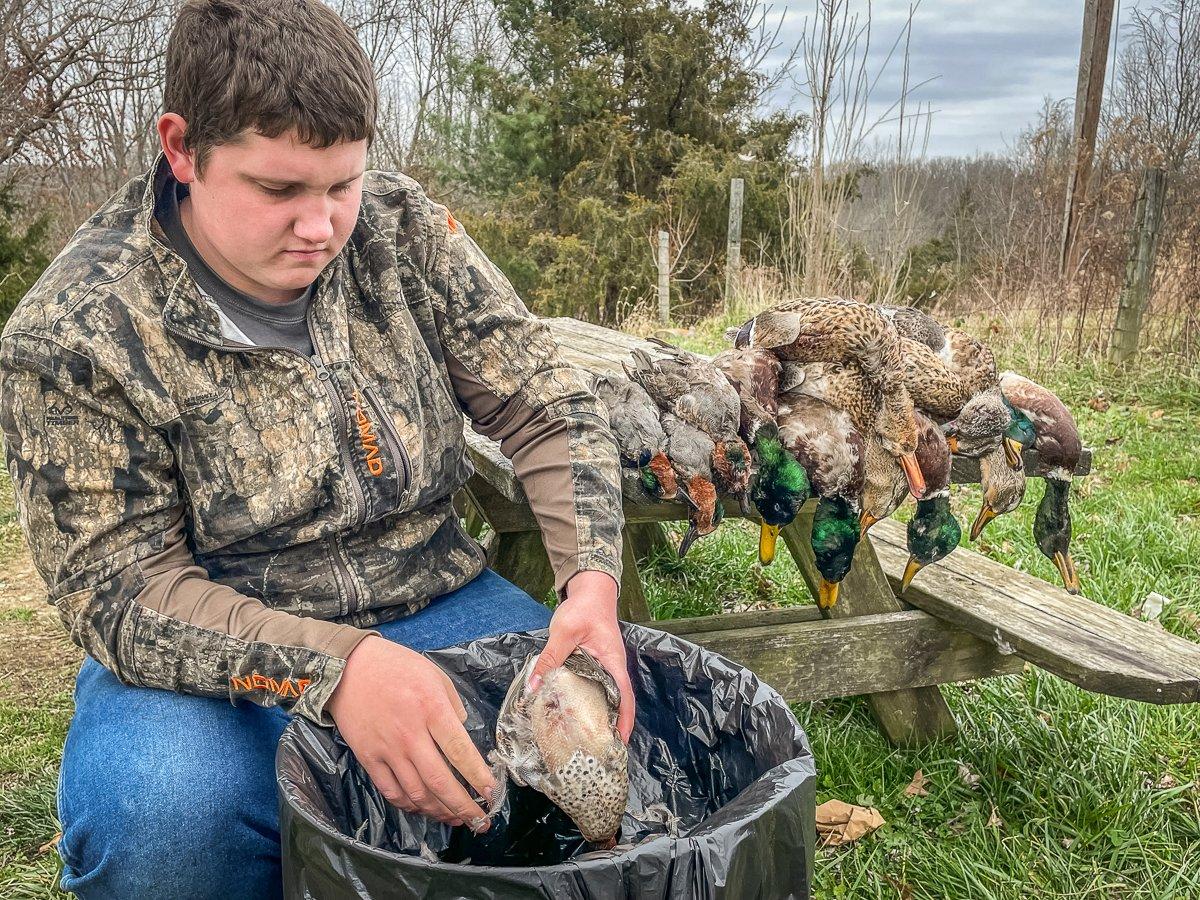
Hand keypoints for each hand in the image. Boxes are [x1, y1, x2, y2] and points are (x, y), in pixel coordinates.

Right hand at [327, 635, 493, 829]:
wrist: (348, 667)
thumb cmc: (396, 666)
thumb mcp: (435, 675)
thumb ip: (453, 707)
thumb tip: (462, 735)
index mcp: (431, 709)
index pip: (460, 752)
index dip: (478, 777)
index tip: (491, 794)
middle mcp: (410, 734)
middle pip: (440, 781)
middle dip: (463, 806)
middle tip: (480, 821)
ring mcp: (387, 749)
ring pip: (416, 793)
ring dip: (439, 811)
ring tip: (456, 818)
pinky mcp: (369, 758)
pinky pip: (391, 791)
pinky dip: (409, 805)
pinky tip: (423, 808)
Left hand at [528, 571, 635, 742]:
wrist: (591, 590)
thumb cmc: (584, 608)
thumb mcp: (564, 632)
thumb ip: (550, 659)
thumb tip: (533, 687)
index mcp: (614, 664)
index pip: (625, 698)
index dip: (624, 723)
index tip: (619, 745)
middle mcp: (613, 669)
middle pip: (617, 703)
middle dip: (610, 727)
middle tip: (597, 751)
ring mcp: (605, 667)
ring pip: (605, 697)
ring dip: (599, 716)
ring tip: (585, 739)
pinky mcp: (595, 665)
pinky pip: (594, 687)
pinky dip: (588, 702)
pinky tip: (572, 712)